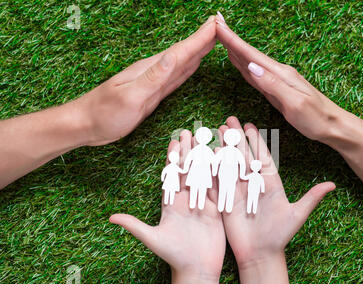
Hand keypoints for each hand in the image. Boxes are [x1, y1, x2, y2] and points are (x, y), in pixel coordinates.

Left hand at [76, 16, 216, 145]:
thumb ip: (153, 77)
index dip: (200, 38)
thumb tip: (174, 56)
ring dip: (197, 51)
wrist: (86, 125)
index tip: (216, 23)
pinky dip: (188, 69)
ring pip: (182, 63)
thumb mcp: (130, 96)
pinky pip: (176, 78)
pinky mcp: (153, 94)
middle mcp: (154, 72)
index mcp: (150, 69)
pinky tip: (193, 64)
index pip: (180, 50)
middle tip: (221, 26)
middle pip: (184, 52)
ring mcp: (154, 82)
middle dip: (203, 39)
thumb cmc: (104, 113)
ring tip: (212, 40)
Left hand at [110, 130, 225, 283]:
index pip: (172, 175)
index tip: (174, 141)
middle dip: (189, 151)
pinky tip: (223, 159)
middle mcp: (187, 200)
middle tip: (190, 132)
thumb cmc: (173, 255)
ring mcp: (203, 204)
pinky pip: (218, 189)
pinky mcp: (217, 209)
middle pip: (188, 170)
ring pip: (204, 176)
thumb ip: (134, 226)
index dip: (172, 158)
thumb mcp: (153, 239)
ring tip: (208, 140)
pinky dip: (220, 174)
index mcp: (171, 203)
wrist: (196, 269)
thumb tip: (111, 218)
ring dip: (205, 158)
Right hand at [215, 15, 361, 145]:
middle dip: (232, 40)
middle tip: (216, 26)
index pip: (252, 54)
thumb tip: (252, 67)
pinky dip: (244, 67)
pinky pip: (256, 76)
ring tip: (223, 39)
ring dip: (236, 51)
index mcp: (281, 74)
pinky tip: (240, 63)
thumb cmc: (316, 118)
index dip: (234, 41)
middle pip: (250, 54)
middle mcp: (279, 74)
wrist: (333, 126)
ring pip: (251, 63)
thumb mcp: (294, 102)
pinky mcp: (277, 91)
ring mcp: (278, 81)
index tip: (219, 25)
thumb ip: (272, 84)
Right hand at [218, 116, 334, 283]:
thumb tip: (332, 185)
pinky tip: (208, 154)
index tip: (250, 125)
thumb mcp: (297, 216)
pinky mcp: (225, 201)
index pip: (261, 156)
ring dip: (223, 148)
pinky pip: (218, 181)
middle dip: (236, 138)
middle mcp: (253, 184)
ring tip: (217, 131)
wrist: (260, 255)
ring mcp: (238, 191)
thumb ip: (311, 199)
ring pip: (230, 164)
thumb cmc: (280, 236)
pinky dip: (213, 168)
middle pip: (243, 156)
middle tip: (229, 120)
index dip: (255, 141)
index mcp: (270, 183)